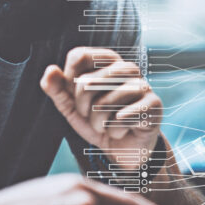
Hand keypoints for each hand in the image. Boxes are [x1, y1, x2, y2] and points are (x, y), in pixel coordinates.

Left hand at [41, 47, 162, 169]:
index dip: (70, 81)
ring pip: (103, 104)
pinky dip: (115, 131)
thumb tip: (50, 70)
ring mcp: (143, 85)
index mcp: (107, 61)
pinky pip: (121, 118)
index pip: (79, 56)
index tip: (77, 96)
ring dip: (99, 124)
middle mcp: (127, 68)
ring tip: (108, 125)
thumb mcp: (72, 107)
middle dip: (82, 109)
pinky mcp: (154, 104)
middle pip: (86, 83)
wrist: (125, 148)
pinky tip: (123, 130)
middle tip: (94, 116)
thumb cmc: (100, 121)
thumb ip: (57, 89)